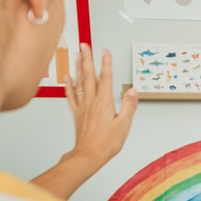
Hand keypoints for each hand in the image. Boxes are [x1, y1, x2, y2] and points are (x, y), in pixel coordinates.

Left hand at [65, 44, 137, 167]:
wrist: (88, 155)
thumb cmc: (107, 143)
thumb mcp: (124, 125)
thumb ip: (128, 106)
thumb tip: (132, 91)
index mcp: (104, 102)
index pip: (106, 78)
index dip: (106, 63)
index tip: (105, 51)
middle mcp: (91, 101)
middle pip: (89, 76)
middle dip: (87, 59)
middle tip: (85, 45)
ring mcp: (82, 106)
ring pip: (79, 82)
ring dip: (78, 67)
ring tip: (76, 55)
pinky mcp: (77, 113)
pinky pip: (71, 96)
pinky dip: (69, 85)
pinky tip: (67, 77)